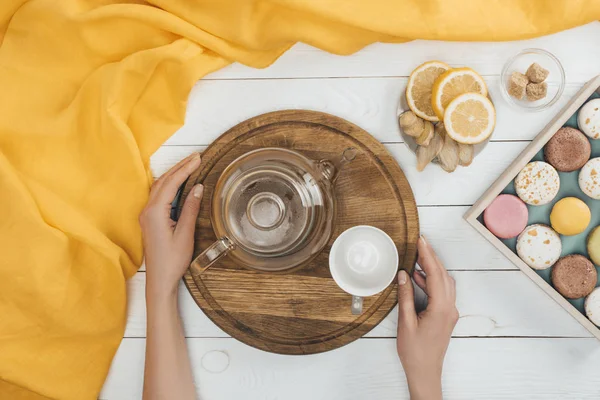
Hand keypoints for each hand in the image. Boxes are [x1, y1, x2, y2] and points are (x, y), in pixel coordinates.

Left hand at [139, 152, 202, 299]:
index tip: (198, 158)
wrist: (159, 280)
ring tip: (190, 165)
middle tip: (196, 156)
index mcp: (155, 213)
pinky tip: (180, 183)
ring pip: (159, 187)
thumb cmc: (172, 261)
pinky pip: (159, 196)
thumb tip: (197, 188)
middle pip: (163, 181)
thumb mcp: (185, 234)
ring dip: (174, 175)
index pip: (171, 183)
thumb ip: (190, 209)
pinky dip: (170, 185)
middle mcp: (147, 211)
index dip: (185, 169)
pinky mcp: (150, 220)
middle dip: (180, 167)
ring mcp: (147, 215)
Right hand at [396, 236, 457, 399]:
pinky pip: (442, 292)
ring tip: (417, 258)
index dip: (427, 256)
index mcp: (441, 308)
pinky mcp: (446, 316)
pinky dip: (431, 281)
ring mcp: (450, 312)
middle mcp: (450, 308)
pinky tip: (418, 278)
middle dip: (432, 257)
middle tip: (420, 243)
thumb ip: (405, 296)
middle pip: (443, 275)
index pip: (435, 274)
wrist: (425, 372)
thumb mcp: (405, 322)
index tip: (421, 241)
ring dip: (432, 269)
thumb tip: (404, 275)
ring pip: (444, 283)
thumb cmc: (415, 352)